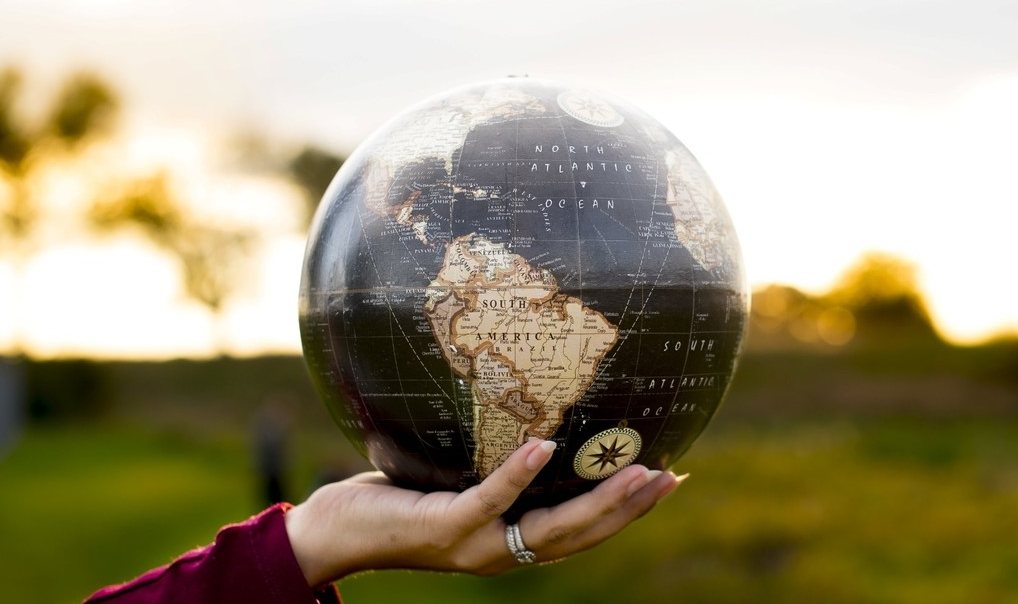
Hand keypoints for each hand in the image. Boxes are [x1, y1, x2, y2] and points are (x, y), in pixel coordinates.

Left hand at [284, 439, 686, 586]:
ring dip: (597, 501)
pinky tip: (545, 446)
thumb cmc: (393, 502)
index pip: (581, 531)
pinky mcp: (444, 526)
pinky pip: (490, 499)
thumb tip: (522, 413)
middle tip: (670, 477)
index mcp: (510, 542)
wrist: (333, 536)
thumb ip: (488, 466)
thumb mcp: (452, 483)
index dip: (626, 512)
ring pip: (550, 528)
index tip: (666, 481)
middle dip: (629, 508)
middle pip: (581, 535)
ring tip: (636, 471)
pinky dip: (519, 475)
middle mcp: (501, 553)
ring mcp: (475, 545)